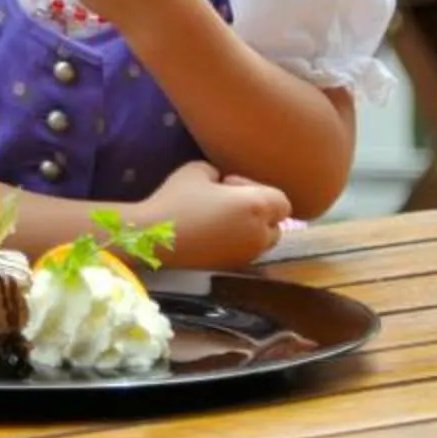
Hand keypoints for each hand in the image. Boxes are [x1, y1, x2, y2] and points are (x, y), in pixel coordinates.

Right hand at [138, 160, 290, 269]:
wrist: (154, 239)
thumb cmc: (177, 200)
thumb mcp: (197, 169)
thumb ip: (219, 174)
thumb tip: (220, 183)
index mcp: (257, 206)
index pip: (282, 200)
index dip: (257, 187)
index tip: (228, 184)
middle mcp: (260, 234)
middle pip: (276, 224)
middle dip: (258, 212)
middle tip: (227, 203)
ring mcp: (247, 255)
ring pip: (262, 241)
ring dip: (248, 229)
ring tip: (218, 220)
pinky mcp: (232, 268)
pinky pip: (244, 253)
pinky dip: (235, 243)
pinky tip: (209, 235)